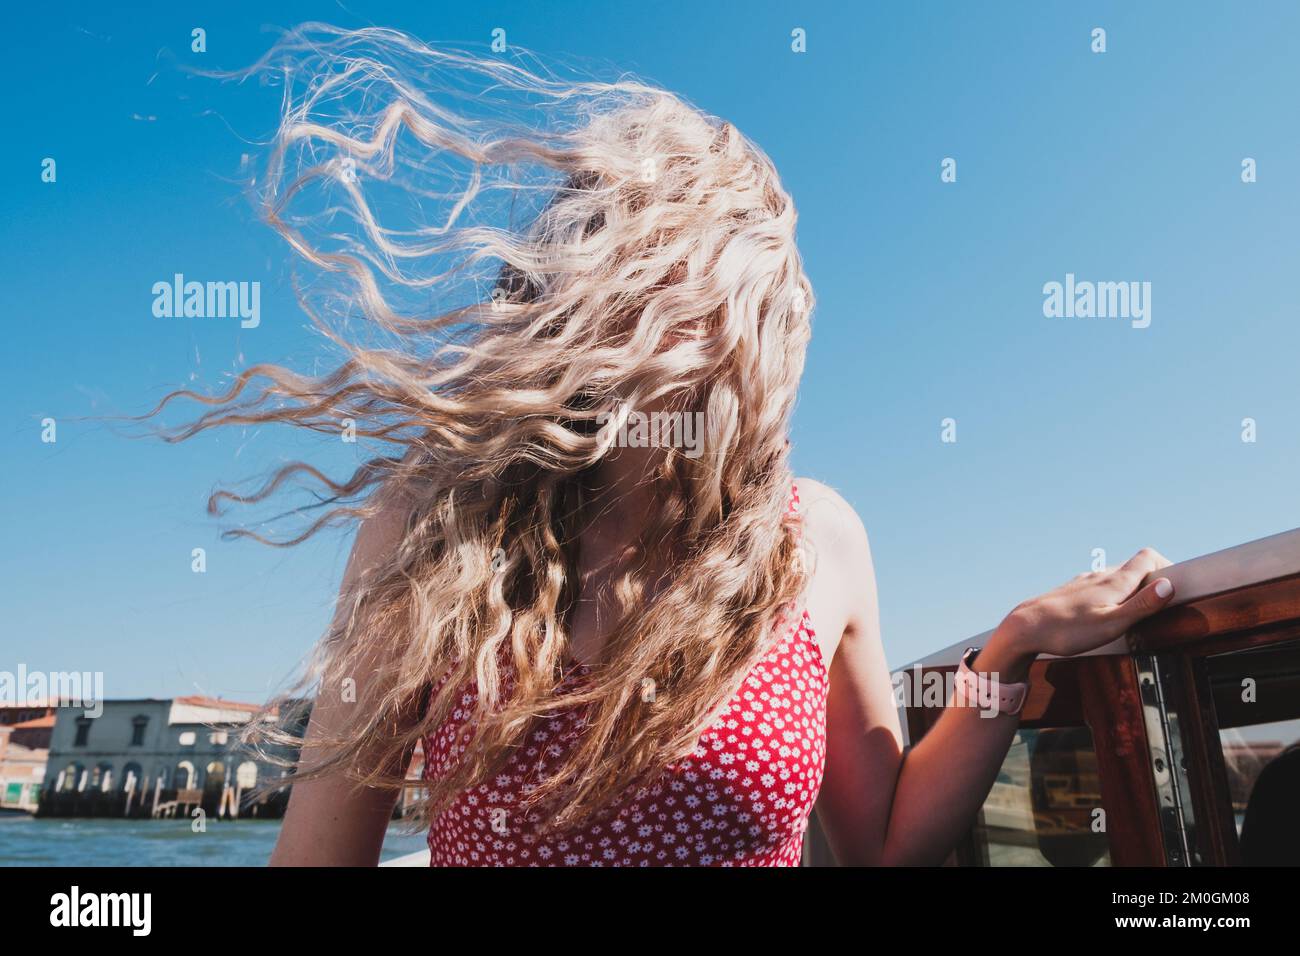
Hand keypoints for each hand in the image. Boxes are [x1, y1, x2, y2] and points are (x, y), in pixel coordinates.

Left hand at [997, 548, 1174, 659]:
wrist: (1025, 628)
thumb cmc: (1067, 630)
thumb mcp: (1111, 624)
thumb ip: (1141, 605)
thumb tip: (1168, 585)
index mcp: (1115, 582)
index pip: (1148, 557)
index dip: (1167, 565)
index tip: (1177, 585)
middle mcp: (1100, 576)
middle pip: (1135, 567)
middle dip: (1153, 581)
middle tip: (1160, 605)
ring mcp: (1085, 582)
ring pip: (1116, 576)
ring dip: (1132, 588)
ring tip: (1136, 611)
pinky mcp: (1073, 592)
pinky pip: (1100, 586)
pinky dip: (1113, 594)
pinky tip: (1107, 612)